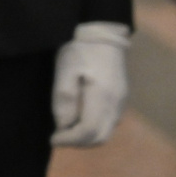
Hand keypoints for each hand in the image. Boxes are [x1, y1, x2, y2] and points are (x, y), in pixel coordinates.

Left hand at [51, 22, 130, 145]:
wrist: (103, 34)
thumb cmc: (80, 49)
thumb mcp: (65, 69)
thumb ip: (65, 98)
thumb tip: (64, 124)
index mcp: (103, 98)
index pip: (89, 132)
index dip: (70, 140)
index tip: (53, 139)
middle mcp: (117, 105)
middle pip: (100, 137)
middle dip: (78, 142)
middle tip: (58, 137)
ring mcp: (122, 102)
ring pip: (106, 132)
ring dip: (86, 137)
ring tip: (66, 130)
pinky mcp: (121, 98)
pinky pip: (109, 122)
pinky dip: (94, 128)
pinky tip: (79, 119)